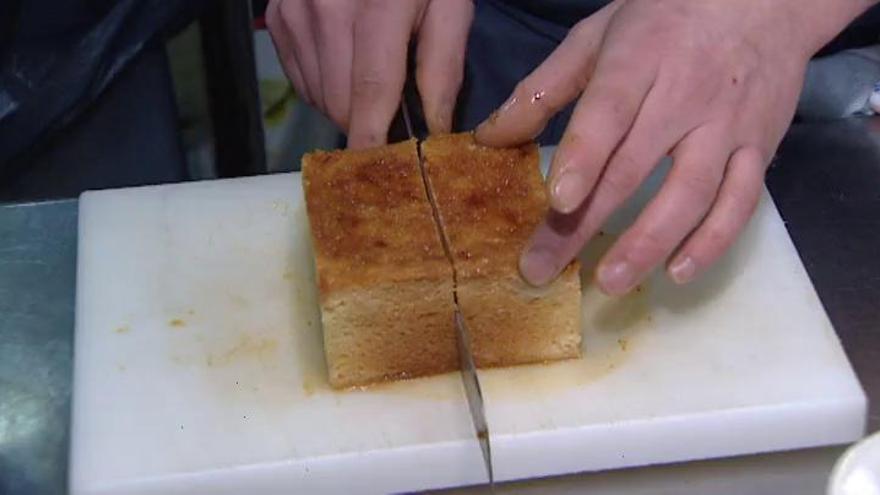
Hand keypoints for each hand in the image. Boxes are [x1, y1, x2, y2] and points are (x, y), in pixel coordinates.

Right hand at [266, 0, 473, 148]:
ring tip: (371, 80)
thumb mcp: (449, 4)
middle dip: (366, 123)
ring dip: (345, 105)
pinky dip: (325, 85)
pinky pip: (301, 78)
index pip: (371, 90)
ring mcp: (294, 11)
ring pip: (318, 95)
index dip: (373, 138)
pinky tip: (346, 64)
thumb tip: (434, 128)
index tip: (377, 173)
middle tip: (393, 118)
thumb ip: (444, 65)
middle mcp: (325, 9)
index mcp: (378, 5)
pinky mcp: (278, 16)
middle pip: (340, 101)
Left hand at [476, 0, 870, 293]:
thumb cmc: (667, 15)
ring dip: (649, 243)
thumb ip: (544, 88)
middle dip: (585, 223)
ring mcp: (727, 126)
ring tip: (610, 281)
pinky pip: (741, 202)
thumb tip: (490, 137)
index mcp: (639, 60)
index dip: (583, 158)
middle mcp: (685, 96)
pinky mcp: (759, 148)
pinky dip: (713, 241)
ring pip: (690, 194)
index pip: (608, 113)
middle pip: (633, 168)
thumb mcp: (598, 34)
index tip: (557, 202)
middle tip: (543, 268)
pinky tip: (678, 272)